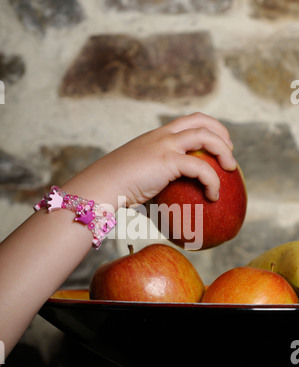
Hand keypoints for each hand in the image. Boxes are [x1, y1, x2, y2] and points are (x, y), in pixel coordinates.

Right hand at [98, 112, 235, 208]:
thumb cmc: (116, 187)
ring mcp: (165, 145)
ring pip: (205, 136)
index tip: (218, 143)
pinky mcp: (167, 161)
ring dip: (223, 150)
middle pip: (201, 120)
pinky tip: (213, 195)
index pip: (188, 121)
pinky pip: (201, 167)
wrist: (102, 185)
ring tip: (231, 169)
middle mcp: (163, 135)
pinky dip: (213, 180)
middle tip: (229, 154)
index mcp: (157, 136)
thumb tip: (163, 205)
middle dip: (221, 133)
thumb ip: (153, 183)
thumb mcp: (138, 178)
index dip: (209, 127)